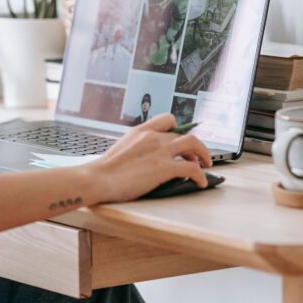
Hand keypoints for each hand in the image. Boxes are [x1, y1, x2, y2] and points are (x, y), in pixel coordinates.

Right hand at [88, 113, 212, 203]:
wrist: (97, 179)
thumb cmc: (103, 171)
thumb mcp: (121, 149)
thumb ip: (136, 147)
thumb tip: (144, 158)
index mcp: (141, 131)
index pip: (168, 119)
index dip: (178, 129)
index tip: (181, 140)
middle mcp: (153, 137)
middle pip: (183, 134)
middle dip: (194, 146)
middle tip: (197, 157)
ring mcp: (160, 151)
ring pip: (193, 144)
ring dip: (203, 155)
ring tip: (205, 166)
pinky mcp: (165, 168)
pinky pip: (192, 168)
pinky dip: (200, 175)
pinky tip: (200, 183)